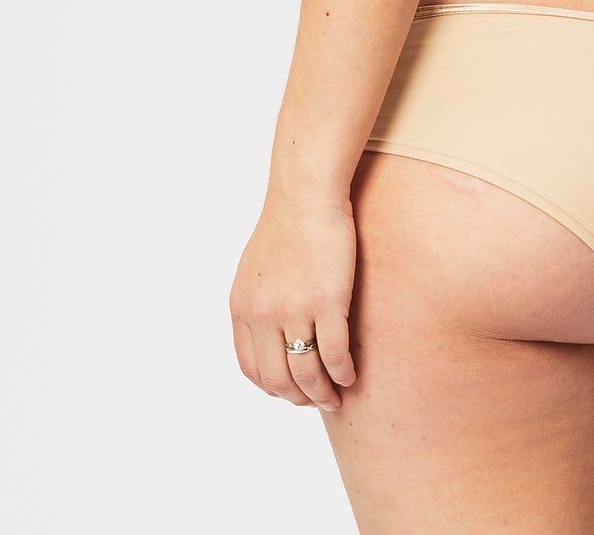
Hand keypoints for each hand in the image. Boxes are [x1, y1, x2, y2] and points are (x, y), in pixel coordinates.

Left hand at [229, 191, 357, 409]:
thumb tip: (270, 330)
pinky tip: (351, 375)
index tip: (291, 390)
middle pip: (277, 378)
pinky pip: (334, 354)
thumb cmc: (288, 223)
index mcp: (243, 308)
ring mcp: (294, 309)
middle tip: (317, 400)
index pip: (251, 368)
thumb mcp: (257, 268)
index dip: (272, 387)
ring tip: (336, 395)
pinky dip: (342, 372)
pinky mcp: (327, 301)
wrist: (306, 192)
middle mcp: (263, 315)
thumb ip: (259, 302)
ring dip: (323, 393)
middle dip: (298, 397)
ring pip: (307, 372)